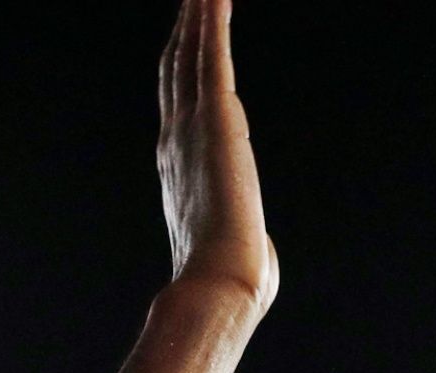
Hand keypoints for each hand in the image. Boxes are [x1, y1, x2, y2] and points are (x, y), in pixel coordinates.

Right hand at [159, 0, 275, 305]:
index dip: (180, 65)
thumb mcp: (236, 247)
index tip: (185, 37)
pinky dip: (212, 18)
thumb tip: (259, 254)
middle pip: (177, 66)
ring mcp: (192, 125)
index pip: (179, 103)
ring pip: (192, 51)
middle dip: (184, 27)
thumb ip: (243, 234)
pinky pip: (213, 54)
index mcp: (179, 167)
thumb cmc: (232, 280)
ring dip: (197, 11)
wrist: (218, 283)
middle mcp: (176, 139)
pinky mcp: (217, 118)